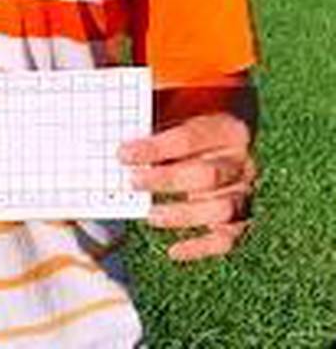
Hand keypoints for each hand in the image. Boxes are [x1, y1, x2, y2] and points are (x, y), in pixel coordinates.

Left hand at [119, 111, 255, 261]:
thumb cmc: (193, 132)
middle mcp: (243, 164)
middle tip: (133, 182)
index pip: (189, 138)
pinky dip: (200, 248)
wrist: (223, 146)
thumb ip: (158, 126)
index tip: (123, 154)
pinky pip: (226, 240)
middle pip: (208, 175)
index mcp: (228, 129)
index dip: (154, 148)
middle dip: (166, 181)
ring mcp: (244, 195)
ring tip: (150, 216)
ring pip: (220, 210)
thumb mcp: (181, 116)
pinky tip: (173, 250)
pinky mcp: (241, 221)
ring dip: (182, 215)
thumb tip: (121, 141)